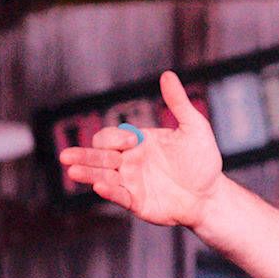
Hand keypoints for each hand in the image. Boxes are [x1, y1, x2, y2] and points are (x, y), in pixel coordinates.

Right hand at [59, 71, 223, 227]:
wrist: (211, 193)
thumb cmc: (202, 160)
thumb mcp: (194, 128)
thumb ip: (178, 103)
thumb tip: (167, 74)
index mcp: (137, 143)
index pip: (110, 138)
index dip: (115, 138)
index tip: (133, 142)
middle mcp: (128, 162)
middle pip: (97, 157)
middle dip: (84, 156)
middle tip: (67, 156)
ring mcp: (131, 183)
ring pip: (102, 176)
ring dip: (87, 173)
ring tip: (72, 170)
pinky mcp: (138, 202)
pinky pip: (119, 196)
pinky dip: (109, 191)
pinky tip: (99, 186)